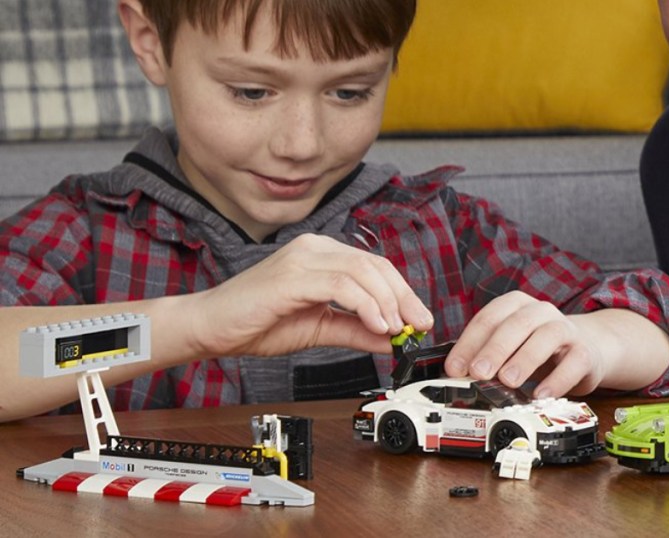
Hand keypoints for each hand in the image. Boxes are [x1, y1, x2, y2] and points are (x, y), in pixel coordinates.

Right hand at [184, 233, 432, 358]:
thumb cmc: (256, 324)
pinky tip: (377, 325)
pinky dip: (366, 305)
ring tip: (398, 330)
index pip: (375, 266)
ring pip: (363, 271)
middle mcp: (315, 249)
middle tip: (419, 326)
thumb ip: (356, 330)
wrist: (210, 328)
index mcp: (322, 256)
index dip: (403, 293)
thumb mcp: (319, 329)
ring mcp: (303, 258)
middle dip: (404, 298)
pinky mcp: (293, 275)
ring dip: (388, 303)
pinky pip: (342, 285)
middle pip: (376, 266)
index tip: (419, 321)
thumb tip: (393, 339)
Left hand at [443, 291, 606, 397]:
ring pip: (547, 337)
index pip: (489, 318)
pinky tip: (541, 394)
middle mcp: (541, 312)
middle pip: (517, 323)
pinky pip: (574, 362)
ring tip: (508, 381)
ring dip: (525, 359)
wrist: (584, 349)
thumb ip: (485, 355)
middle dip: (495, 349)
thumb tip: (455, 375)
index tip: (455, 368)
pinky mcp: (585, 352)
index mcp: (516, 305)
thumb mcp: (509, 346)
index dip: (469, 343)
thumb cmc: (538, 348)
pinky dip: (557, 380)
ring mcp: (565, 329)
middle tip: (479, 372)